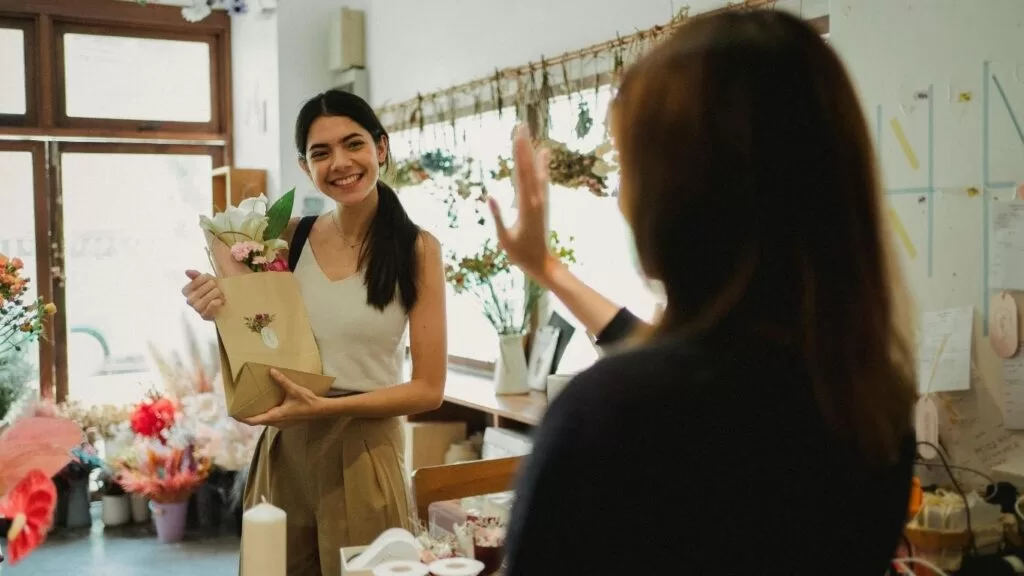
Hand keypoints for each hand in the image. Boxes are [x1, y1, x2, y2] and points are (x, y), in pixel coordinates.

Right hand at [182, 269, 223, 320]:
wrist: (228, 299)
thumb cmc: (215, 288)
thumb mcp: (208, 280)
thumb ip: (197, 276)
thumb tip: (187, 271)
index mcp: (188, 292)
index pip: (187, 288)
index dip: (198, 281)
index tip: (208, 278)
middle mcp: (190, 302)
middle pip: (193, 297)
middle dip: (205, 288)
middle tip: (215, 284)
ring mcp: (197, 310)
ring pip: (198, 305)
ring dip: (210, 296)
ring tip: (218, 291)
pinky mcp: (205, 316)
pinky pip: (206, 312)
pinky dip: (213, 305)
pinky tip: (219, 300)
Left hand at [241, 369, 322, 426]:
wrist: (321, 410)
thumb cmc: (307, 402)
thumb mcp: (294, 389)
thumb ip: (282, 381)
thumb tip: (271, 371)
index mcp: (276, 416)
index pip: (254, 421)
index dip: (242, 418)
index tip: (233, 414)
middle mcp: (277, 422)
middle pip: (258, 422)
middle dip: (248, 416)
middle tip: (240, 408)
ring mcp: (282, 424)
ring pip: (265, 421)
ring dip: (258, 415)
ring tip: (251, 406)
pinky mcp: (286, 422)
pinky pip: (272, 420)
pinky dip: (266, 414)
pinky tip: (267, 406)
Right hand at [489, 125, 559, 284]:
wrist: (542, 263)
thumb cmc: (520, 253)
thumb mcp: (504, 238)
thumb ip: (497, 217)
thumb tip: (489, 196)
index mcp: (526, 206)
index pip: (521, 173)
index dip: (519, 153)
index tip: (516, 135)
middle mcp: (536, 199)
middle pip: (528, 167)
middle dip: (524, 145)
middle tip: (520, 125)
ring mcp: (541, 200)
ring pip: (536, 171)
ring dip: (531, 152)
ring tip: (529, 135)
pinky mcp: (542, 203)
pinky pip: (542, 180)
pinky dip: (542, 165)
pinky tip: (543, 154)